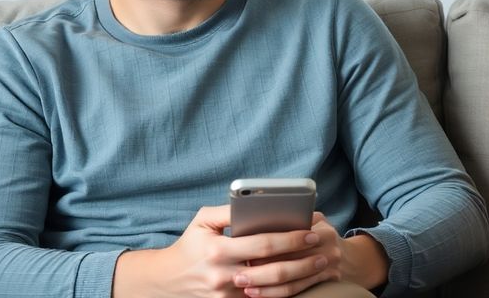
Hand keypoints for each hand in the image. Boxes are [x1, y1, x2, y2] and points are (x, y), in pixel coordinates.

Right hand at [113, 205, 323, 297]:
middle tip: (321, 251)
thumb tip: (256, 200)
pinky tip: (299, 281)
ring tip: (317, 266)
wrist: (167, 281)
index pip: (263, 243)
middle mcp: (223, 275)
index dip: (291, 239)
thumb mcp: (203, 221)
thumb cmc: (190, 244)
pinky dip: (281, 291)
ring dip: (298, 278)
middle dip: (302, 261)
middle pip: (272, 269)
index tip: (311, 233)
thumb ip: (228, 210)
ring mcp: (226, 295)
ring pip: (270, 289)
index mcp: (217, 249)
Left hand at [233, 212, 346, 296]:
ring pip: (291, 281)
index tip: (245, 248)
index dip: (267, 246)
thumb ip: (297, 216)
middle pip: (290, 262)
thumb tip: (265, 214)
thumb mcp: (316, 220)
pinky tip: (257, 293)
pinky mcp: (325, 284)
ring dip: (264, 285)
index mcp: (324, 231)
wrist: (353, 259)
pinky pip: (296, 292)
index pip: (292, 240)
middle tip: (238, 270)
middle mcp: (330, 251)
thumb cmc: (323, 235)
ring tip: (243, 284)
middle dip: (261, 267)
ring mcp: (328, 270)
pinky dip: (274, 294)